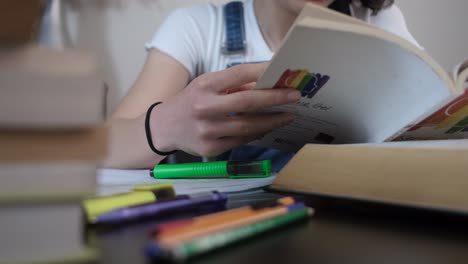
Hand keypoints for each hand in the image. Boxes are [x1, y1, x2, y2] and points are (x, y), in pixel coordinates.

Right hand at [150, 63, 300, 156]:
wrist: (165, 127)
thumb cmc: (190, 101)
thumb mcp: (206, 86)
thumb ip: (233, 85)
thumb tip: (265, 83)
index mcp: (204, 86)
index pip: (238, 74)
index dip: (263, 71)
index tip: (283, 72)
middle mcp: (204, 107)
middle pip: (247, 102)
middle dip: (275, 99)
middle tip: (295, 96)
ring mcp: (207, 131)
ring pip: (248, 126)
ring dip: (272, 120)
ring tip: (288, 116)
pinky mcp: (211, 148)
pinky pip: (241, 140)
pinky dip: (258, 133)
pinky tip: (268, 127)